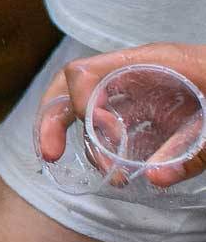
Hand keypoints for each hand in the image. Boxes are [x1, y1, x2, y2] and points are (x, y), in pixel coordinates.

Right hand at [37, 44, 205, 186]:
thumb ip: (194, 150)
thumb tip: (151, 178)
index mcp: (153, 62)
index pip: (86, 73)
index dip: (80, 107)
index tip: (105, 142)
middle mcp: (139, 71)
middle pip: (73, 85)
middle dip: (54, 118)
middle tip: (50, 155)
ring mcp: (145, 88)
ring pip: (90, 103)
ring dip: (85, 139)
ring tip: (109, 175)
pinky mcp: (157, 107)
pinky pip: (117, 119)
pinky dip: (108, 145)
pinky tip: (122, 172)